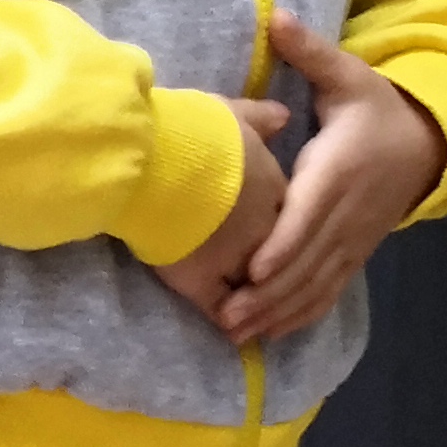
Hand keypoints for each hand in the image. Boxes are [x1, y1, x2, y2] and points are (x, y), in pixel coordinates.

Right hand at [149, 92, 291, 334]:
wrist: (157, 159)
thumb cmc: (194, 132)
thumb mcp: (233, 114)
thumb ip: (260, 118)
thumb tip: (283, 116)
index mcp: (277, 191)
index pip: (290, 222)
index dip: (280, 232)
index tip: (273, 240)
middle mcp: (267, 232)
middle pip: (278, 263)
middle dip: (275, 278)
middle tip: (274, 291)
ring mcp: (238, 261)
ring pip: (257, 293)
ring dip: (258, 308)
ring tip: (253, 323)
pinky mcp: (203, 281)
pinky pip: (222, 310)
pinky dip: (226, 322)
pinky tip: (229, 332)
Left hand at [214, 14, 444, 342]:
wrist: (427, 142)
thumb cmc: (376, 107)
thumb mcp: (349, 76)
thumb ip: (310, 54)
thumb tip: (277, 17)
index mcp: (340, 173)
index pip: (309, 216)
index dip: (282, 246)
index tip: (251, 270)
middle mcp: (348, 214)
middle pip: (307, 261)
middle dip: (268, 294)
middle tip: (226, 316)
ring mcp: (355, 239)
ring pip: (317, 283)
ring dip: (279, 312)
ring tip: (237, 334)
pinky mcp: (356, 252)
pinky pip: (330, 290)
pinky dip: (302, 313)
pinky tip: (270, 334)